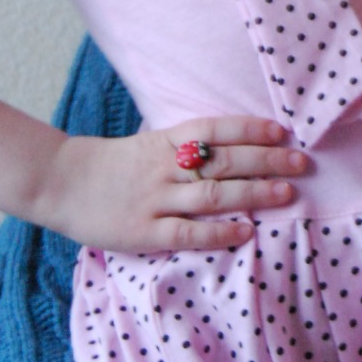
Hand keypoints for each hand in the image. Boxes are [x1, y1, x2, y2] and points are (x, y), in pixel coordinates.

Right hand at [37, 118, 308, 251]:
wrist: (60, 183)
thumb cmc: (112, 166)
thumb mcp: (148, 146)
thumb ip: (184, 147)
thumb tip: (233, 147)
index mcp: (164, 142)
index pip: (215, 129)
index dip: (250, 129)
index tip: (282, 130)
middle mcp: (164, 167)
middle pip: (224, 160)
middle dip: (267, 160)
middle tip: (302, 162)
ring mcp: (154, 199)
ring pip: (213, 194)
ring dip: (254, 193)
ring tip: (287, 193)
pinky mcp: (144, 231)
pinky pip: (188, 232)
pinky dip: (219, 232)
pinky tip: (246, 231)